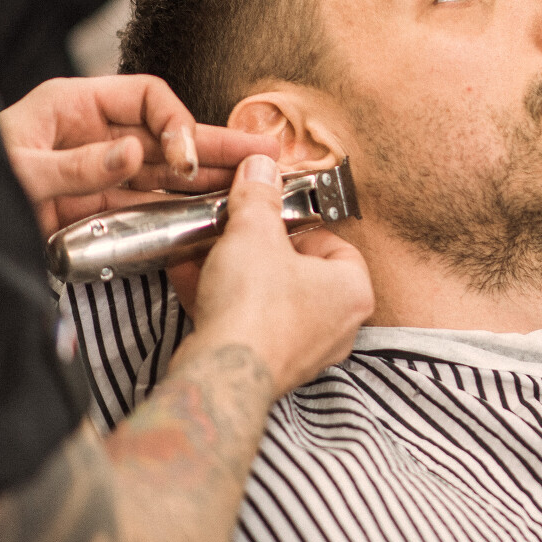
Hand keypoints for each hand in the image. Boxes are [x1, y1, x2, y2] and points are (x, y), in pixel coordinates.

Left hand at [0, 75, 278, 234]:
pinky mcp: (99, 208)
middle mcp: (95, 135)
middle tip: (263, 155)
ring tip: (254, 185)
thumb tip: (134, 154)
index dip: (176, 123)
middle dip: (214, 146)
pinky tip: (214, 212)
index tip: (182, 157)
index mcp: (74, 106)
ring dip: (208, 179)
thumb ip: (77, 165)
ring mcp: (100, 172)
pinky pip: (149, 205)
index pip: (148, 98)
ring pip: (166, 172)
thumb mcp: (20, 171)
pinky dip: (180, 209)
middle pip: (169, 134)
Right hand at [176, 155, 372, 396]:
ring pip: (269, 297)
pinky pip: (248, 322)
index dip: (299, 225)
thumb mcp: (254, 233)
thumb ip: (259, 197)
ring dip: (235, 271)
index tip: (270, 216)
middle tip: (233, 230)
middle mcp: (337, 325)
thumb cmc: (254, 307)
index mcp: (353, 290)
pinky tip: (188, 275)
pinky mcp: (268, 366)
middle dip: (259, 248)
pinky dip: (222, 300)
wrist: (221, 373)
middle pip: (299, 271)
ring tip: (204, 248)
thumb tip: (261, 168)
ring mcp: (304, 350)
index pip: (336, 244)